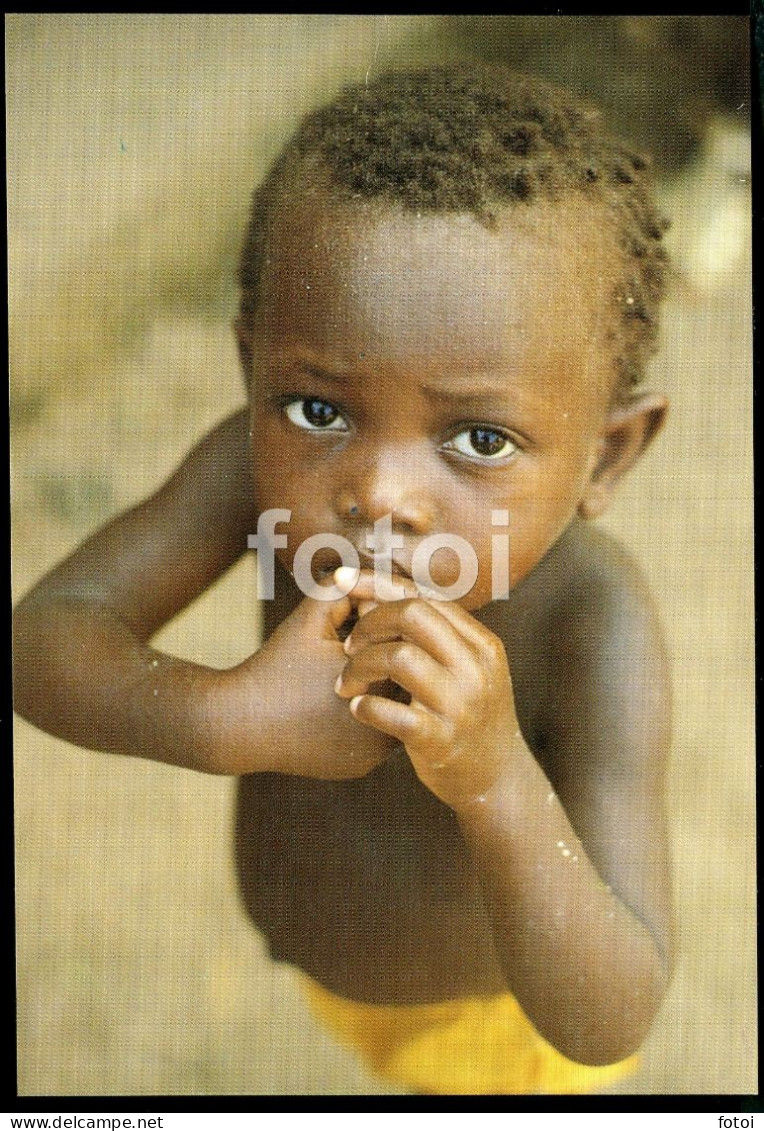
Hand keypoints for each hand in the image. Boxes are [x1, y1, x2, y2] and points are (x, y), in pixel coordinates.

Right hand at [212, 584, 395, 777]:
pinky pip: (373, 735)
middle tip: (352, 654)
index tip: (355, 633)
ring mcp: (374, 753)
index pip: (409, 650)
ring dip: (380, 692)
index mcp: (383, 685)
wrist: (237, 724)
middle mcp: (387, 724)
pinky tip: (336, 706)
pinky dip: (363, 718)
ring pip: (393, 711)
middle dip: (387, 664)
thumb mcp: (310, 618)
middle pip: (406, 684)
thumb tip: (376, 575)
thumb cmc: (276, 665)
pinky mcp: (357, 767)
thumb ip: (346, 588)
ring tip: (344, 677)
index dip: (385, 634)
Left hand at [335, 570, 521, 807]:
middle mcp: (476, 668)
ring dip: (361, 665)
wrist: (497, 779)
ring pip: (400, 657)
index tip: (343, 583)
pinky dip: (367, 708)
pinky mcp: (442, 741)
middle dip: (370, 623)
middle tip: (348, 646)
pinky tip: (358, 709)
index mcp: (482, 643)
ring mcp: (461, 705)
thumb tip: (375, 595)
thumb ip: (434, 634)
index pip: (426, 596)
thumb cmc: (469, 715)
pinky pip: (394, 714)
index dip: (378, 585)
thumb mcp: (468, 669)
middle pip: (413, 614)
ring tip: (346, 682)